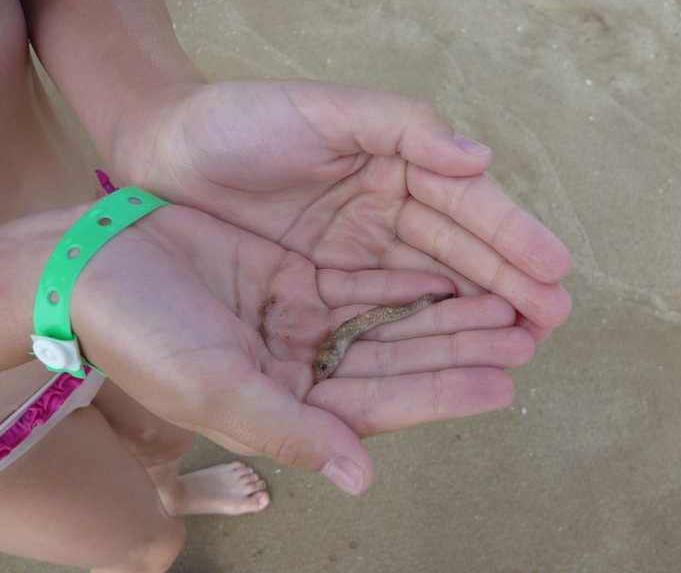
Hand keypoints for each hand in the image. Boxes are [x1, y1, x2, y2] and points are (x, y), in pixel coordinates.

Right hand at [71, 203, 529, 493]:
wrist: (94, 264)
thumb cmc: (142, 335)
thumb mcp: (215, 390)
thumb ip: (291, 433)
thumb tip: (362, 479)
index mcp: (288, 405)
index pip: (383, 403)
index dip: (444, 393)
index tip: (504, 383)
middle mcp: (302, 368)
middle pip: (398, 360)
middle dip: (460, 349)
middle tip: (524, 335)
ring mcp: (301, 320)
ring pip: (389, 319)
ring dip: (444, 313)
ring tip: (502, 303)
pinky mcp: (293, 278)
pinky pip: (363, 282)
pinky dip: (404, 279)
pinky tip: (444, 273)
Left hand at [114, 79, 571, 341]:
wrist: (161, 157)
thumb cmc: (238, 122)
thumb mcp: (322, 111)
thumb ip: (403, 126)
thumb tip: (480, 159)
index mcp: (394, 169)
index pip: (464, 207)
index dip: (510, 237)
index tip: (554, 271)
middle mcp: (383, 219)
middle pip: (456, 259)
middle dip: (506, 288)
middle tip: (551, 322)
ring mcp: (355, 262)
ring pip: (426, 296)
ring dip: (472, 322)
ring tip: (519, 347)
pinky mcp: (322, 298)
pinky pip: (378, 321)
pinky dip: (418, 339)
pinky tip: (455, 356)